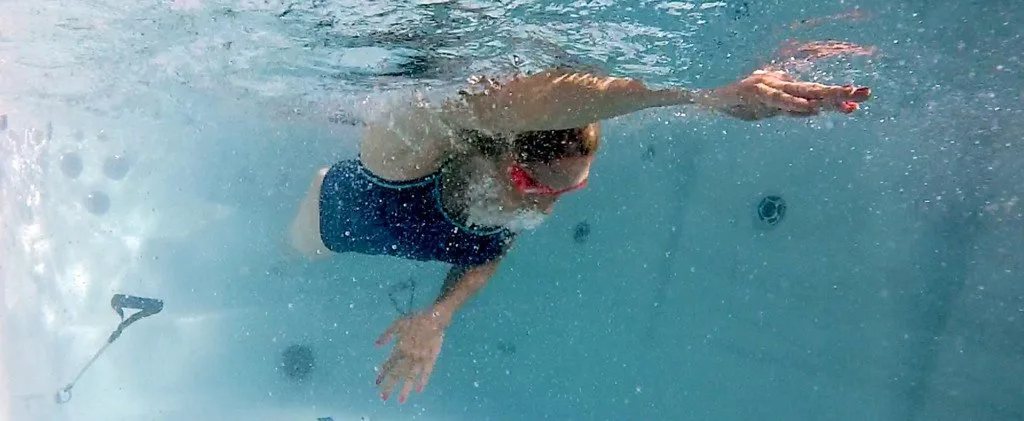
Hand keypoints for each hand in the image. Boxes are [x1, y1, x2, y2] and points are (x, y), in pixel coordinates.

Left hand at [374, 308, 448, 403]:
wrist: (435, 317)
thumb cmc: (416, 319)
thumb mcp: (398, 323)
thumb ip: (387, 334)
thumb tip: (376, 345)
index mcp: (400, 346)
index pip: (389, 364)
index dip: (382, 374)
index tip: (376, 383)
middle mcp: (409, 355)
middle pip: (398, 373)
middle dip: (390, 385)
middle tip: (383, 397)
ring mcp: (421, 358)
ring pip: (412, 376)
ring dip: (405, 388)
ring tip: (400, 400)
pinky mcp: (431, 358)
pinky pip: (427, 372)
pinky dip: (423, 381)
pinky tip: (419, 390)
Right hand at [710, 70, 870, 119]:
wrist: (711, 100)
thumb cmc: (739, 105)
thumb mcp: (768, 111)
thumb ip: (789, 110)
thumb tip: (813, 113)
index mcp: (785, 88)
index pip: (815, 93)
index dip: (837, 97)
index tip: (859, 102)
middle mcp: (780, 83)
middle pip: (815, 89)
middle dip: (840, 92)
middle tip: (866, 93)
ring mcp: (768, 86)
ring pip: (801, 92)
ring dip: (824, 96)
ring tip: (846, 97)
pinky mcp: (755, 91)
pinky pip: (778, 100)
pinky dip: (794, 104)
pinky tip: (811, 108)